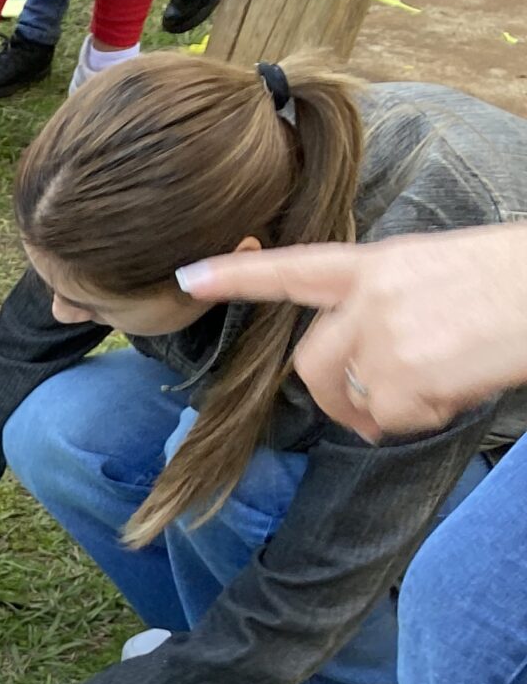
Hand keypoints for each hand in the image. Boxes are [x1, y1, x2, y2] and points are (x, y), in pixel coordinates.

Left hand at [176, 229, 526, 440]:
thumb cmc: (517, 280)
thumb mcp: (443, 270)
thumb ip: (394, 302)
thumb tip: (380, 348)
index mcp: (380, 264)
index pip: (294, 269)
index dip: (238, 276)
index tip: (188, 278)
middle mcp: (369, 299)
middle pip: (312, 363)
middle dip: (334, 397)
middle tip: (372, 413)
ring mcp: (381, 338)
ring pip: (355, 398)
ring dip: (393, 409)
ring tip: (445, 387)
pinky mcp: (401, 376)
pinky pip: (393, 419)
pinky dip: (425, 417)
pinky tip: (461, 388)